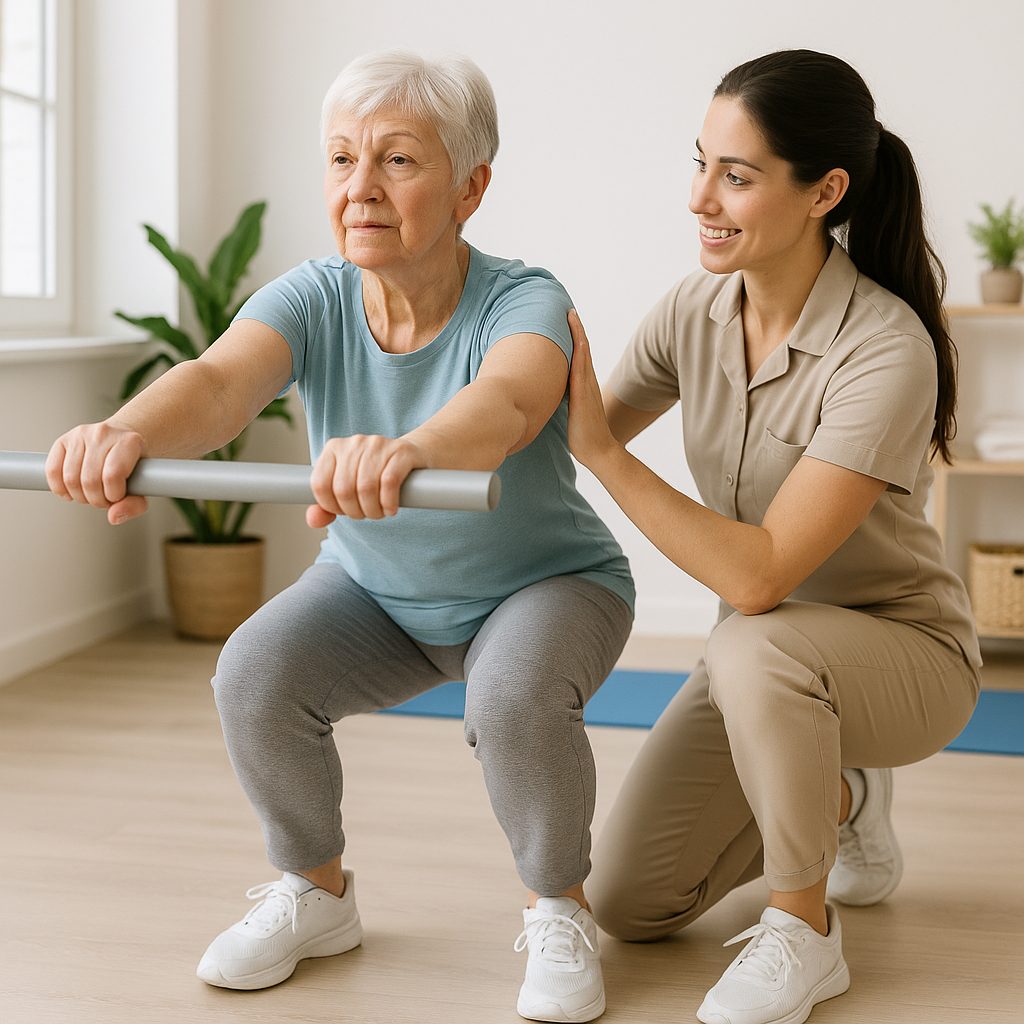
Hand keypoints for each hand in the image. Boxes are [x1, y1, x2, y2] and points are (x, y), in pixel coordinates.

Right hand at [44, 422, 148, 524]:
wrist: (124, 440)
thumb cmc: (134, 463)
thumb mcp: (144, 485)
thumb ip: (135, 505)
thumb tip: (113, 517)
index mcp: (128, 441)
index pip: (112, 476)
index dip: (113, 495)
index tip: (117, 496)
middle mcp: (103, 434)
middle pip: (90, 480)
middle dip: (96, 500)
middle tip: (104, 499)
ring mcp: (81, 435)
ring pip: (70, 478)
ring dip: (79, 496)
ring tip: (91, 494)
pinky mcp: (63, 441)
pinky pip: (52, 471)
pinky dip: (59, 489)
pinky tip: (71, 492)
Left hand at [306, 434, 426, 527]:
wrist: (414, 456)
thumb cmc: (376, 475)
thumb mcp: (348, 488)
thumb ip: (327, 506)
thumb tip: (313, 520)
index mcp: (334, 448)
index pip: (319, 484)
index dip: (331, 506)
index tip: (344, 512)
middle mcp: (354, 443)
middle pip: (343, 489)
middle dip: (354, 511)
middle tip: (366, 514)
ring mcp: (378, 444)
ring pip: (366, 487)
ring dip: (373, 510)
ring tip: (379, 513)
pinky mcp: (401, 451)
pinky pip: (389, 482)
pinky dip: (388, 502)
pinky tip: (391, 508)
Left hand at [566, 309, 619, 469]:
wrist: (599, 451)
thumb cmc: (584, 436)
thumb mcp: (572, 414)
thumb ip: (566, 402)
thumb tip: (551, 398)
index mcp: (583, 386)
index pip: (578, 357)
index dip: (573, 339)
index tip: (566, 322)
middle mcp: (587, 382)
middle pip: (581, 349)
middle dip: (575, 329)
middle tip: (568, 309)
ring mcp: (587, 387)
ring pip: (582, 354)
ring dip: (578, 334)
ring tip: (571, 314)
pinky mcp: (583, 395)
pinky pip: (581, 368)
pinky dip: (580, 352)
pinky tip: (578, 339)